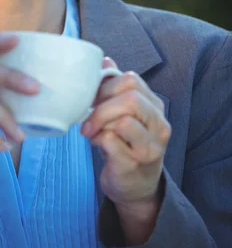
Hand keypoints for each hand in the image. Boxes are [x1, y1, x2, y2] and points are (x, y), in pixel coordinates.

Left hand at [81, 57, 170, 242]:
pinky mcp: (134, 165)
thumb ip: (115, 87)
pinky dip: (98, 139)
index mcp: (155, 107)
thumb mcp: (122, 114)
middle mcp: (159, 125)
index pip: (131, 80)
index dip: (105, 86)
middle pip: (130, 98)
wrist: (134, 187)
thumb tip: (105, 60)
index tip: (92, 98)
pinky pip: (111, 141)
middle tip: (87, 117)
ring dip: (99, 123)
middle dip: (101, 105)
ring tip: (92, 132)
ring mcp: (150, 147)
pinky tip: (97, 144)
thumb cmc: (125, 145)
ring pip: (123, 120)